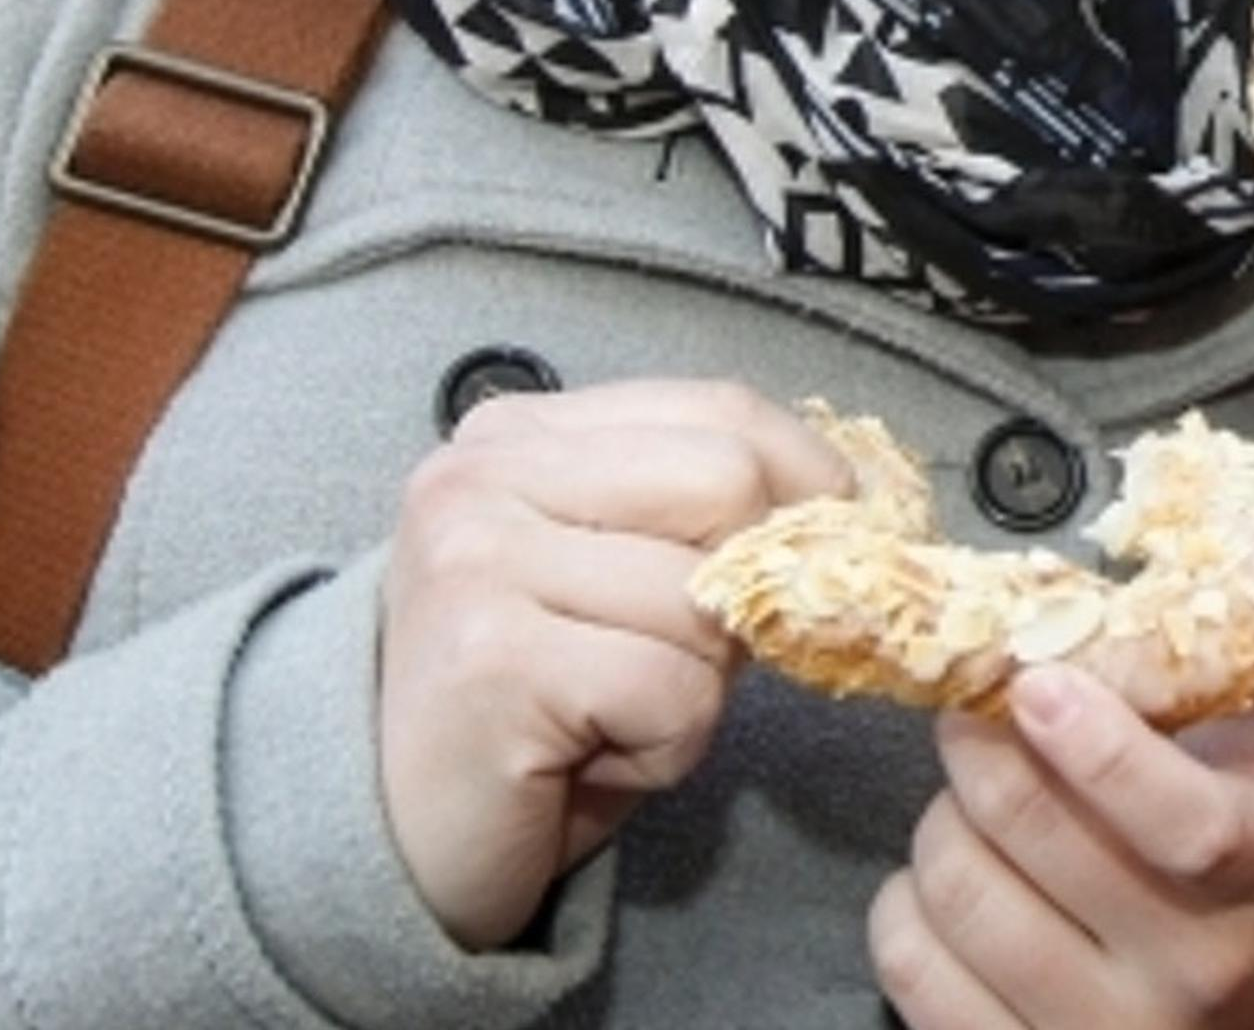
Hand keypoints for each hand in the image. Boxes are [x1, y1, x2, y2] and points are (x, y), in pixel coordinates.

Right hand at [377, 378, 850, 948]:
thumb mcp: (622, 580)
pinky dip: (666, 747)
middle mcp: (481, 478)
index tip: (837, 541)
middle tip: (686, 660)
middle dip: (749, 589)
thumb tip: (852, 506)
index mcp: (517, 436)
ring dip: (697, 692)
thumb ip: (703, 520)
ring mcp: (475, 563)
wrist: (401, 842)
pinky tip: (588, 757)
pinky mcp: (490, 662)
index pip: (718, 410)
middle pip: (728, 482)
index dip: (811, 479)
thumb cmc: (536, 709)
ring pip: (708, 605)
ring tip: (608, 718)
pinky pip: (674, 693)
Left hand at [867, 552, 1253, 1029]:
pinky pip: (913, 972)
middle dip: (978, 745)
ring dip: (939, 820)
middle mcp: (1193, 968)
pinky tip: (943, 880)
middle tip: (973, 704)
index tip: (1036, 682)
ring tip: (970, 797)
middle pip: (1035, 837)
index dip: (1101, 752)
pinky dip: (902, 907)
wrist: (1252, 1029)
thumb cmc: (1248, 864)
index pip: (1185, 825)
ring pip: (961, 898)